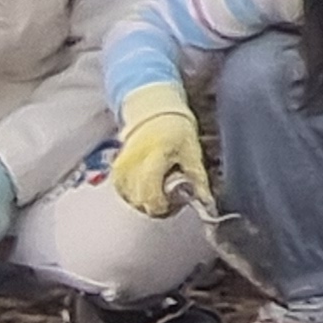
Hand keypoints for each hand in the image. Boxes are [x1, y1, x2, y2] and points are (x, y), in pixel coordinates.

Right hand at [107, 89, 211, 218]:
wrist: (154, 116)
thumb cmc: (176, 131)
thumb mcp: (192, 152)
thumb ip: (197, 180)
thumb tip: (206, 202)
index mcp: (154, 156)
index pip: (152, 195)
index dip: (166, 206)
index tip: (178, 202)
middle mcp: (133, 163)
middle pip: (142, 202)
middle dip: (160, 205)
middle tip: (173, 196)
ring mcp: (122, 168)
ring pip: (133, 201)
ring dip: (148, 201)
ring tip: (161, 188)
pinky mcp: (116, 171)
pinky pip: (125, 194)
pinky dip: (137, 196)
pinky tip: (149, 187)